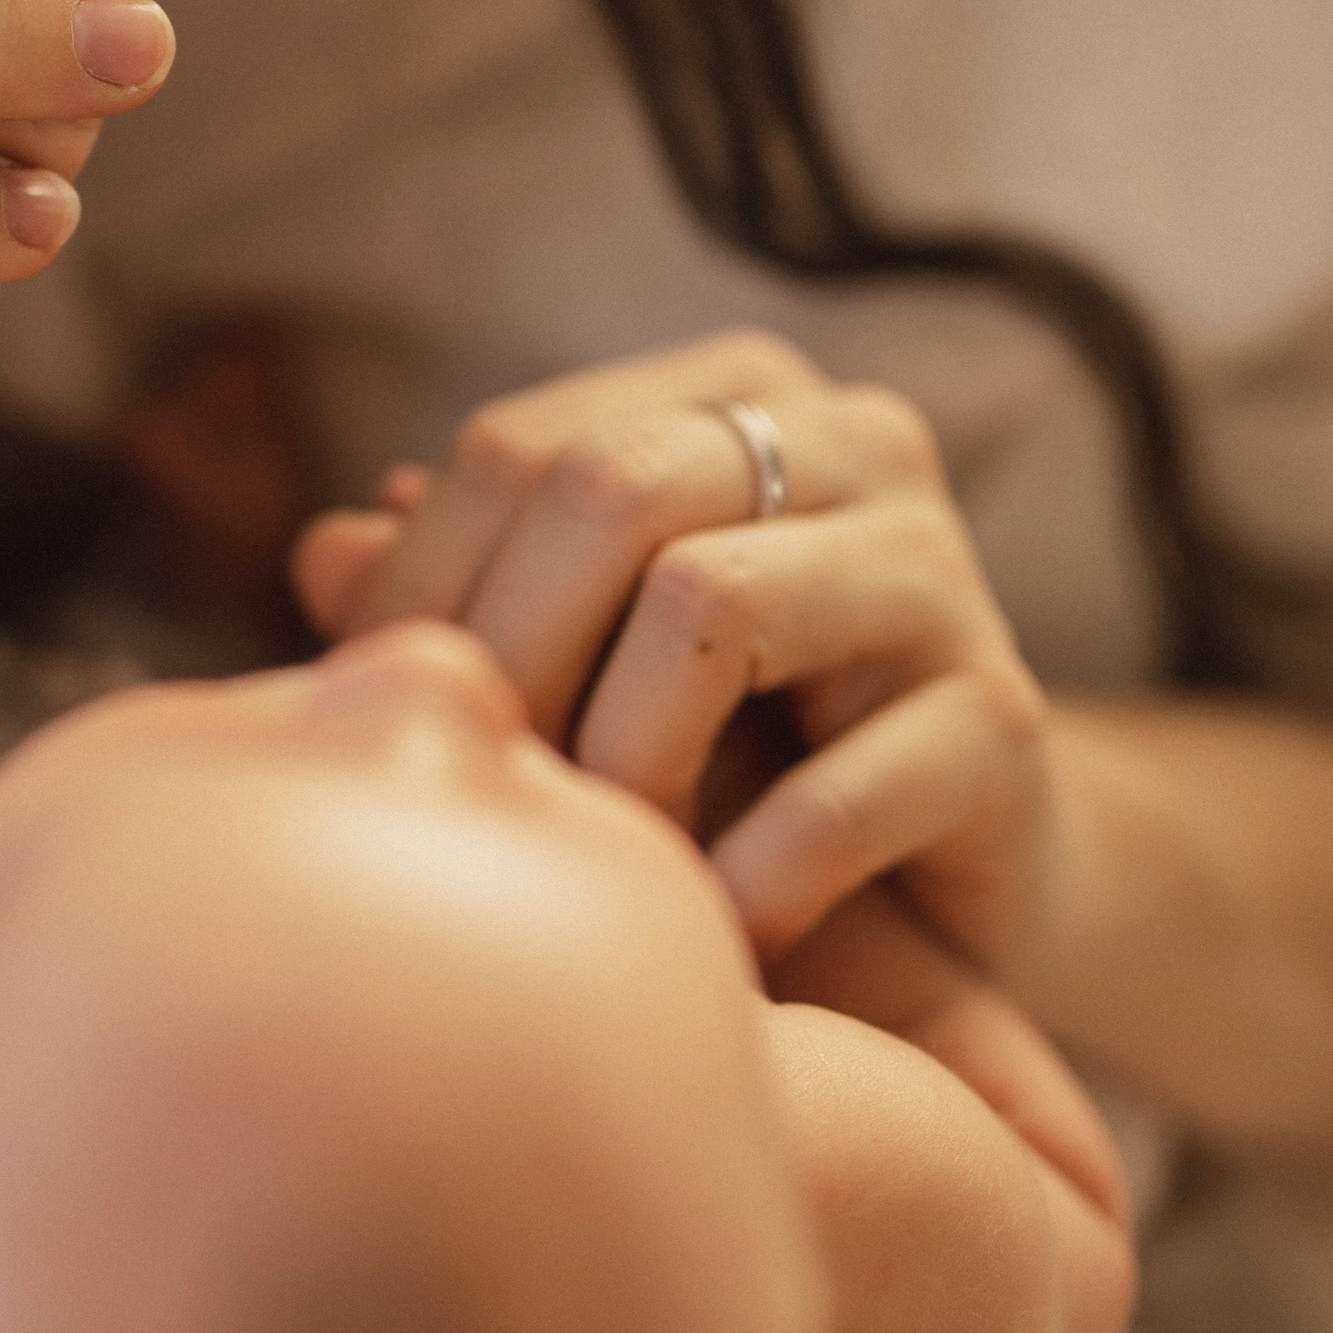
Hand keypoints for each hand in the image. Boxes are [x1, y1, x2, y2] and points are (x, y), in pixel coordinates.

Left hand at [292, 332, 1060, 980]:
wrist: (955, 887)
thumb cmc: (734, 759)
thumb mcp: (587, 667)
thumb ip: (468, 597)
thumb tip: (325, 551)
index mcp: (731, 398)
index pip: (520, 446)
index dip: (421, 586)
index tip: (387, 721)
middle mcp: (850, 443)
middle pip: (609, 485)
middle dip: (512, 656)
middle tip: (491, 793)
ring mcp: (941, 572)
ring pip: (710, 601)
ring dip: (620, 759)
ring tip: (609, 859)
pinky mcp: (1007, 720)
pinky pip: (834, 791)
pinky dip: (742, 881)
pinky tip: (717, 935)